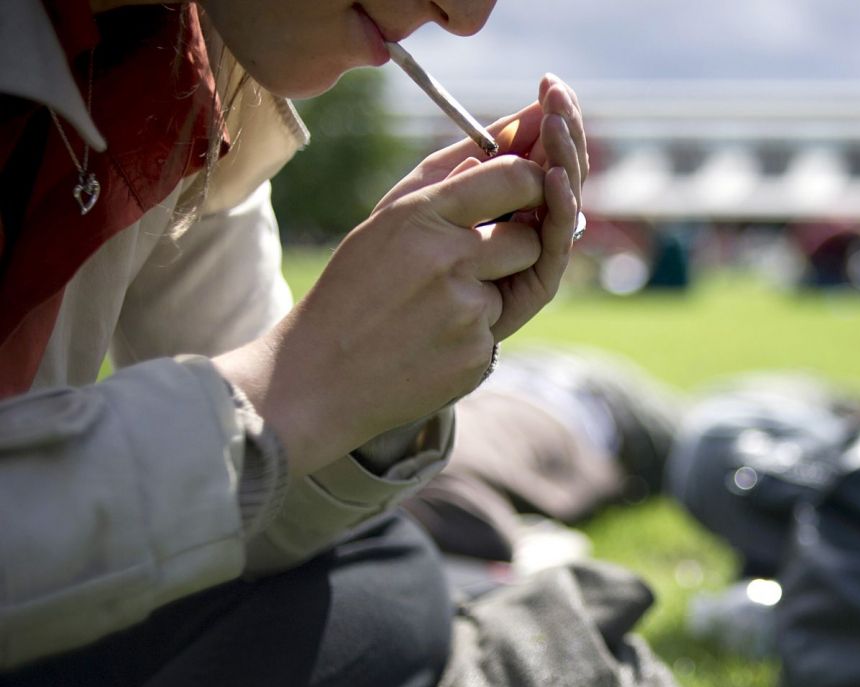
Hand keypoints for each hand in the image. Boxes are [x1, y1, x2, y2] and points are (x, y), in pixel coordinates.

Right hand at [215, 75, 585, 474]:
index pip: (513, 178)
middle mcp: (445, 260)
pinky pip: (504, 326)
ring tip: (441, 301)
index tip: (524, 191)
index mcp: (419, 215)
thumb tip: (519, 127)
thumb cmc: (358, 287)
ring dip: (500, 285)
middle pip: (531, 235)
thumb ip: (454, 171)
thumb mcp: (390, 217)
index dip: (532, 182)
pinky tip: (431, 340)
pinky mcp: (475, 356)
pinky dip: (478, 329)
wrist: (317, 376)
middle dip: (518, 242)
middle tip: (473, 256)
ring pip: (525, 281)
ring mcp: (464, 312)